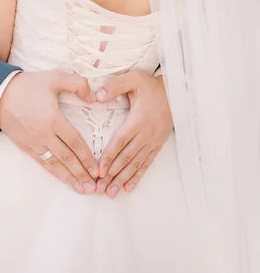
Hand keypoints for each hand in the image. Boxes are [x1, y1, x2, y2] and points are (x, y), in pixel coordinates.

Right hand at [0, 71, 98, 193]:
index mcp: (53, 119)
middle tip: (94, 187)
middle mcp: (44, 134)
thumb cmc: (28, 85)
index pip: (75, 142)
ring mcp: (33, 142)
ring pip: (55, 164)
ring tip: (82, 189)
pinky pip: (42, 163)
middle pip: (67, 158)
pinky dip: (54, 173)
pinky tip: (64, 180)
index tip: (98, 170)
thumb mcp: (55, 76)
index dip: (87, 158)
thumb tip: (94, 97)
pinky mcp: (25, 147)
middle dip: (81, 174)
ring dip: (69, 178)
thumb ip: (78, 84)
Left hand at [95, 71, 172, 197]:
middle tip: (100, 189)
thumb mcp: (133, 79)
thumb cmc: (151, 86)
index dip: (109, 157)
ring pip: (136, 164)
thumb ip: (114, 86)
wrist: (176, 92)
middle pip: (126, 158)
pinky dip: (137, 177)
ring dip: (123, 179)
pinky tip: (128, 188)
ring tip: (111, 193)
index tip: (99, 170)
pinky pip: (147, 164)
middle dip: (112, 175)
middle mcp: (145, 134)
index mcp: (137, 120)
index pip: (120, 141)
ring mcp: (152, 142)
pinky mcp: (157, 145)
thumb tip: (96, 95)